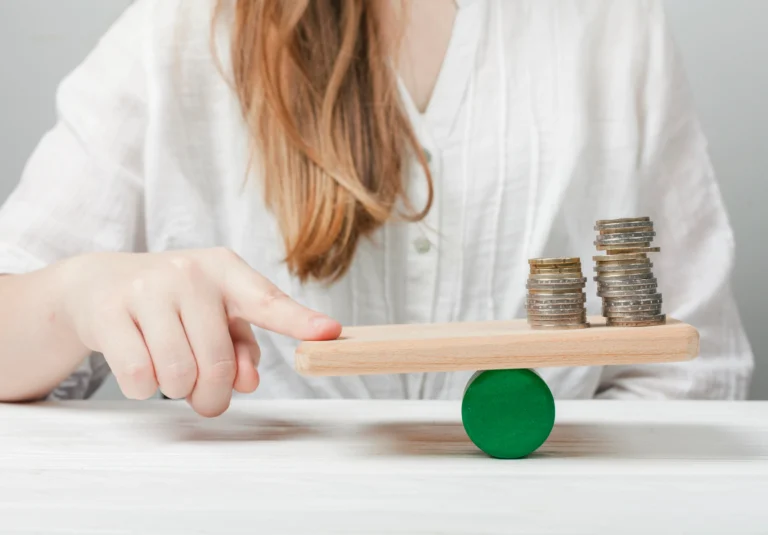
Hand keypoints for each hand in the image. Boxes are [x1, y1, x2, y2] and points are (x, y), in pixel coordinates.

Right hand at [57, 248, 340, 415]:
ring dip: (177, 390)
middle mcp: (189, 272)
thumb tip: (248, 382)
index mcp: (225, 270)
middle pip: (217, 362)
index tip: (330, 333)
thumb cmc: (173, 303)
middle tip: (206, 397)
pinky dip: (143, 388)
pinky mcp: (109, 311)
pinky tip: (141, 365)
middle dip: (212, 394)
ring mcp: (147, 288)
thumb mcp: (214, 313)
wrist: (98, 283)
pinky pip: (139, 377)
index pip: (268, 301)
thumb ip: (241, 346)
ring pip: (177, 374)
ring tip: (171, 372)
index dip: (300, 321)